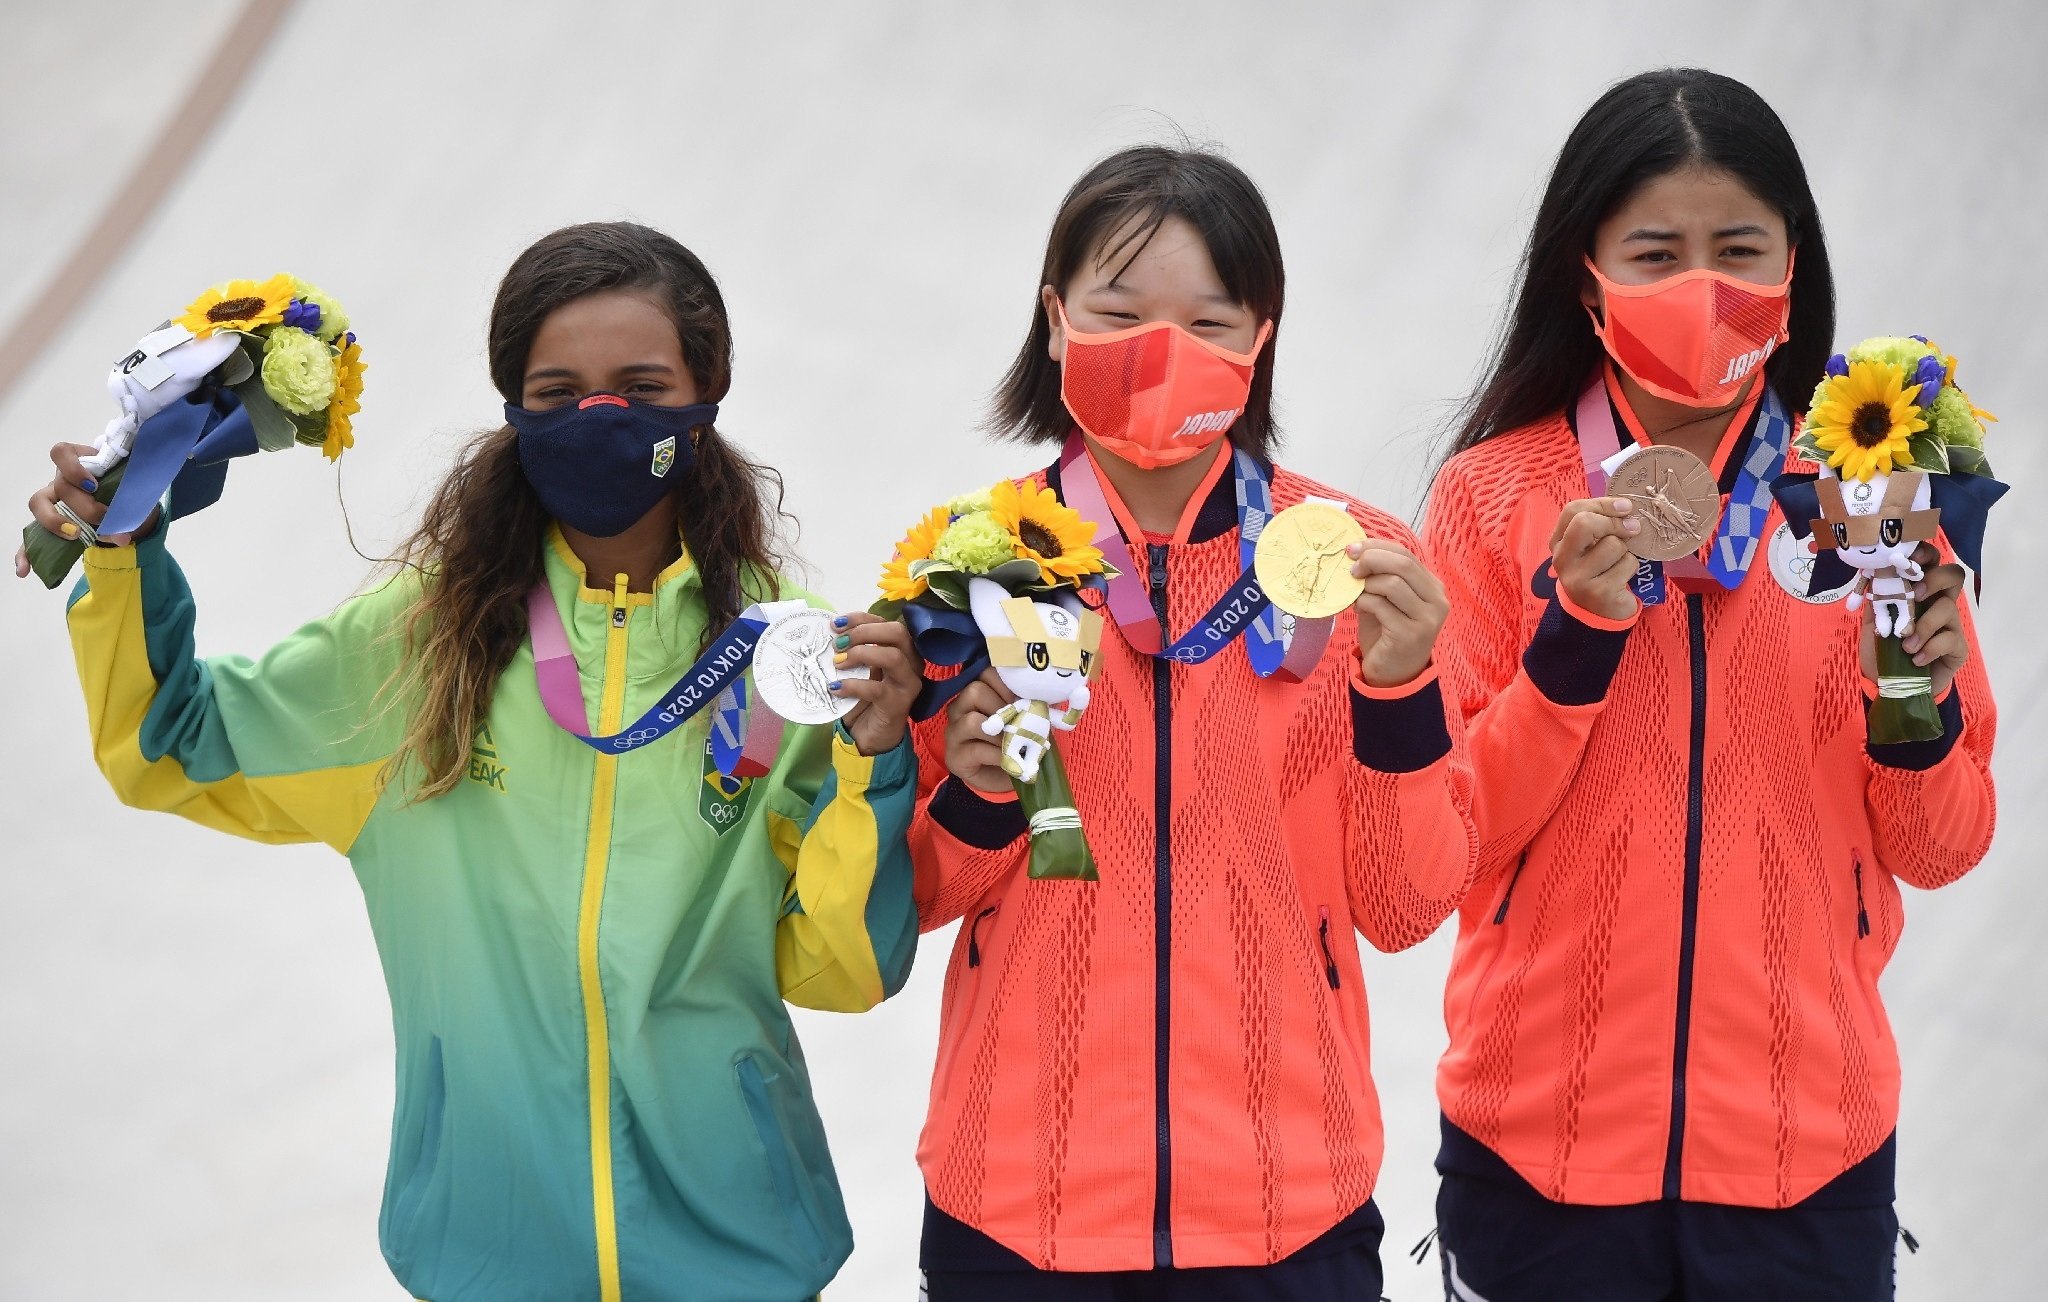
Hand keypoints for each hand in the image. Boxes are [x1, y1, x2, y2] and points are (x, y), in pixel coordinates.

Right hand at [20, 441, 158, 568]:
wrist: (132, 511)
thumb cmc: (132, 493)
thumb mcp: (135, 492)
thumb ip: (130, 503)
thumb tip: (124, 534)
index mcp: (83, 463)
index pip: (62, 453)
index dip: (73, 468)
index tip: (94, 486)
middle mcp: (64, 479)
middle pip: (60, 485)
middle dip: (84, 506)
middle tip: (104, 518)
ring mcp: (54, 501)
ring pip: (39, 504)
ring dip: (55, 521)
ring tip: (75, 535)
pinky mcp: (52, 524)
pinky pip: (30, 538)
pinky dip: (26, 554)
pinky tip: (24, 570)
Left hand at [828, 612, 923, 755]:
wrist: (873, 735)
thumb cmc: (866, 698)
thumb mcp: (861, 669)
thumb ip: (855, 650)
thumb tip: (832, 632)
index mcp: (903, 649)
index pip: (887, 622)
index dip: (861, 618)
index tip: (836, 624)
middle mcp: (912, 663)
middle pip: (898, 633)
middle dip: (864, 632)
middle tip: (839, 644)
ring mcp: (908, 684)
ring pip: (893, 656)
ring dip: (860, 654)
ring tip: (838, 663)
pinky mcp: (899, 704)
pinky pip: (877, 689)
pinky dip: (852, 685)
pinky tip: (835, 687)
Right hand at [943, 668, 1018, 793]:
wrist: (1004, 775)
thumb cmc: (1013, 741)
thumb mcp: (1022, 719)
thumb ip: (1025, 706)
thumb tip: (1041, 698)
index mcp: (975, 693)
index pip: (985, 673)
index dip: (1007, 685)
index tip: (1024, 701)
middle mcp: (959, 708)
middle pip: (974, 691)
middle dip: (1002, 708)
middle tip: (1018, 723)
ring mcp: (953, 733)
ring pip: (971, 721)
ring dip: (999, 734)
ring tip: (1014, 743)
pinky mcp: (954, 757)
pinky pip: (976, 750)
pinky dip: (998, 754)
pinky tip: (1009, 759)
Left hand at [1345, 538, 1449, 688]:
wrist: (1393, 674)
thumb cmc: (1387, 632)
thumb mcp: (1386, 599)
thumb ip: (1379, 576)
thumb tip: (1355, 550)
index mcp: (1432, 587)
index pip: (1406, 555)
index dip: (1377, 546)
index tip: (1352, 548)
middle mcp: (1437, 600)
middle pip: (1403, 565)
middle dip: (1372, 560)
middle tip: (1351, 567)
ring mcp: (1427, 619)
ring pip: (1393, 583)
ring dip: (1367, 584)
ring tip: (1356, 593)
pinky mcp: (1410, 634)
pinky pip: (1381, 606)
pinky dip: (1364, 602)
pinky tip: (1358, 608)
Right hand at [1550, 498, 1640, 622]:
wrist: (1597, 612)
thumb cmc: (1597, 569)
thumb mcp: (1591, 545)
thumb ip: (1600, 523)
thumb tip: (1626, 508)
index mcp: (1558, 542)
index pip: (1573, 510)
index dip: (1602, 504)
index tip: (1625, 507)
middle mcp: (1561, 560)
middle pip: (1585, 523)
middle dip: (1614, 522)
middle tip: (1632, 528)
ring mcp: (1577, 578)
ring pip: (1613, 545)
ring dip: (1626, 550)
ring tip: (1619, 561)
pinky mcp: (1599, 592)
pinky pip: (1627, 564)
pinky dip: (1632, 566)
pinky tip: (1623, 576)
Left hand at [1858, 544, 1968, 696]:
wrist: (1891, 684)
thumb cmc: (1885, 649)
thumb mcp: (1874, 622)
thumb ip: (1877, 600)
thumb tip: (1875, 574)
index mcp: (1919, 592)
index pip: (1931, 562)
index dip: (1925, 554)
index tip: (1909, 556)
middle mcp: (1939, 603)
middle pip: (1953, 574)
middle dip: (1934, 580)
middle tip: (1915, 595)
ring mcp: (1951, 624)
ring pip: (1948, 608)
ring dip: (1923, 626)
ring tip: (1906, 646)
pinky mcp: (1958, 647)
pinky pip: (1949, 639)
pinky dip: (1928, 649)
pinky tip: (1916, 660)